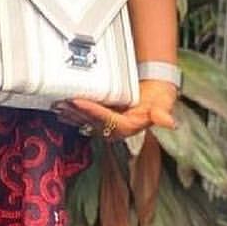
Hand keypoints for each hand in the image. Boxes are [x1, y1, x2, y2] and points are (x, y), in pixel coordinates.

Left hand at [53, 78, 178, 140]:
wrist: (156, 95)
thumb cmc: (159, 98)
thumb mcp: (163, 104)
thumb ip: (163, 113)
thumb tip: (169, 123)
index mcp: (127, 128)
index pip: (106, 119)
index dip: (92, 111)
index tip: (78, 101)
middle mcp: (114, 130)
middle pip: (91, 121)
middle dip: (75, 112)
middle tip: (61, 101)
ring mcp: (106, 126)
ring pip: (84, 122)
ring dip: (70, 114)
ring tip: (57, 104)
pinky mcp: (101, 120)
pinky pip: (84, 118)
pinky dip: (72, 114)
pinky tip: (60, 109)